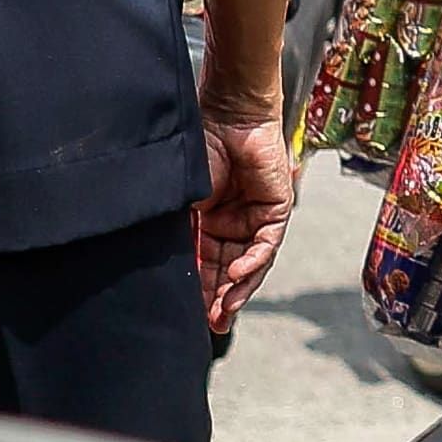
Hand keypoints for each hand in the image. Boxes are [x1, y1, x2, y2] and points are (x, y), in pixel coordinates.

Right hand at [193, 110, 293, 338]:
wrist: (225, 115)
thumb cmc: (197, 150)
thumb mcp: (182, 205)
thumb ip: (181, 236)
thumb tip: (164, 274)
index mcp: (208, 224)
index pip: (206, 266)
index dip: (201, 292)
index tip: (192, 319)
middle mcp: (234, 225)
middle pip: (229, 271)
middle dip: (221, 300)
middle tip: (212, 325)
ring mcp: (256, 218)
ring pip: (250, 264)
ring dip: (238, 289)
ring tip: (225, 311)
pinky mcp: (276, 209)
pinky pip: (267, 244)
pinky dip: (253, 262)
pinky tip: (236, 275)